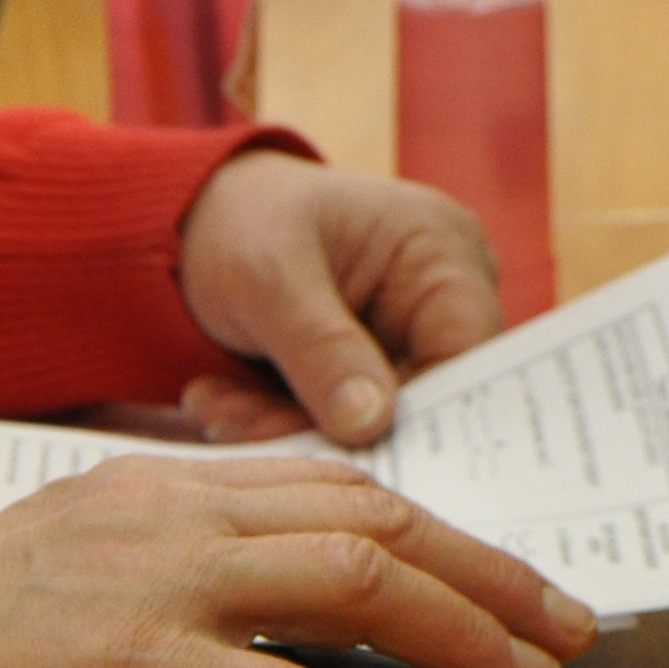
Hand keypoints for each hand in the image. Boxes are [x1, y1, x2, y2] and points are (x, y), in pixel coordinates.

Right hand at [0, 454, 595, 667]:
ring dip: (464, 639)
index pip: (339, 490)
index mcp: (168, 488)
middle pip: (376, 524)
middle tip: (562, 627)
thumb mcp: (74, 565)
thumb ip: (169, 568)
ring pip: (362, 589)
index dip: (436, 534)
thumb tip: (263, 619)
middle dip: (486, 574)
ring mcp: (167, 586)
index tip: (501, 578)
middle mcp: (181, 517)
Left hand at [176, 150, 501, 443]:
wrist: (205, 214)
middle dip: (328, 428)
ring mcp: (408, 334)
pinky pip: (343, 417)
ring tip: (218, 413)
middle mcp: (443, 297)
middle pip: (417, 398)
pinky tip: (226, 407)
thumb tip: (370, 425)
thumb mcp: (270, 276)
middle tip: (242, 430)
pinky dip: (283, 420)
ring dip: (291, 428)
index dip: (417, 419)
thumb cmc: (247, 218)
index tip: (343, 453)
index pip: (463, 358)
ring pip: (373, 418)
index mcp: (444, 254)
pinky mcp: (370, 366)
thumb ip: (321, 348)